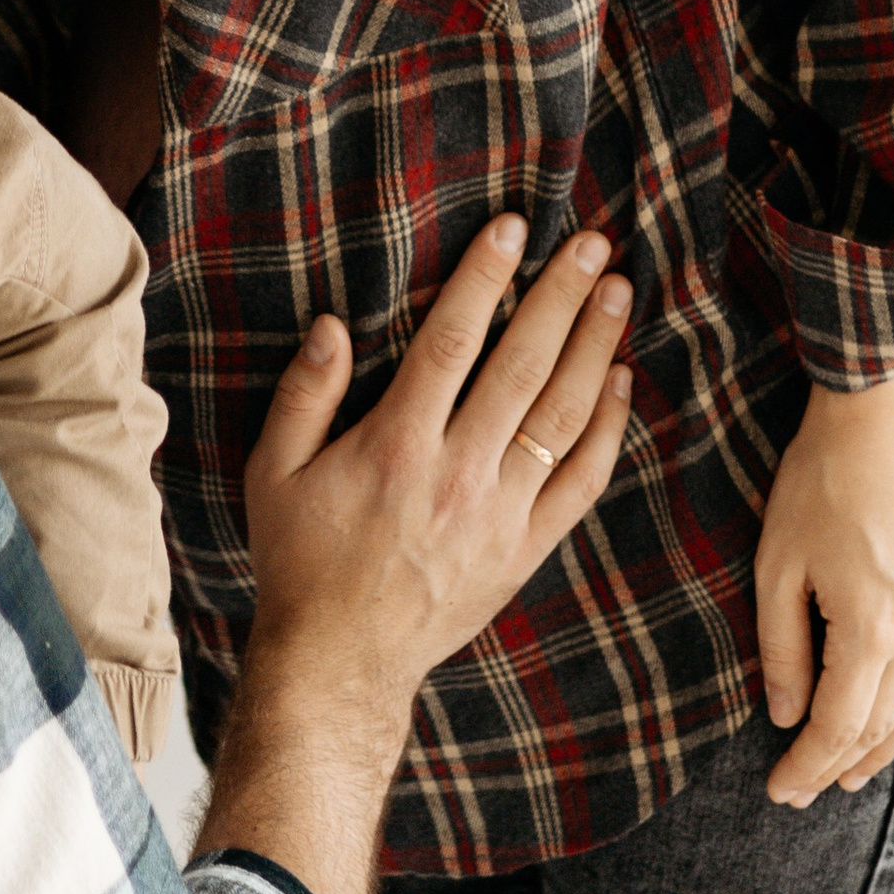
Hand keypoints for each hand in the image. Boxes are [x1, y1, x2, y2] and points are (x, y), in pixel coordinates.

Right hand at [200, 219, 632, 893]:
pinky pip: (581, 483)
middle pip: (523, 367)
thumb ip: (304, 395)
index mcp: (396, 446)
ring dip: (595, 349)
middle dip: (561, 297)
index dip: (485, 279)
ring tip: (618, 293)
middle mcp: (457, 473)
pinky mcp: (525, 550)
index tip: (516, 229)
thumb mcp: (273, 474)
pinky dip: (607, 429)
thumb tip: (334, 324)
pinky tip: (619, 382)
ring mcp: (499, 515)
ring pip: (562, 417)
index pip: (451, 341)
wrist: (340, 664)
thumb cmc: (301, 561)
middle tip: (594, 244)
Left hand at [756, 360, 893, 806]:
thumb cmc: (818, 481)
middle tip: (807, 787)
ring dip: (890, 743)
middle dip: (840, 763)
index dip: (806, 764)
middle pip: (884, 725)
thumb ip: (783, 648)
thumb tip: (785, 715)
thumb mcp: (777, 565)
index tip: (780, 790)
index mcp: (871, 632)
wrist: (882, 414)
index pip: (839, 726)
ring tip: (855, 766)